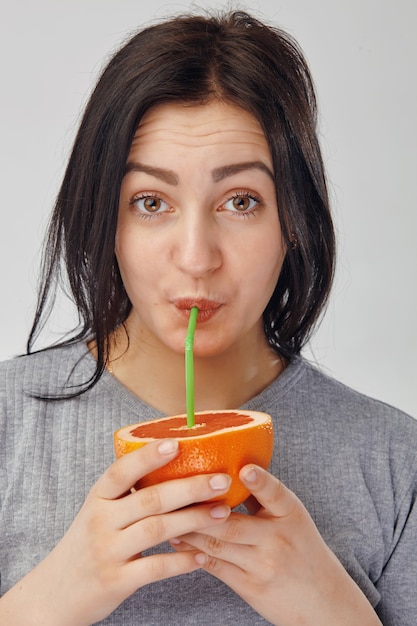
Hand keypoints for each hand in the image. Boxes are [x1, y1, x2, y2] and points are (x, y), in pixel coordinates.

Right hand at [0, 439, 231, 625]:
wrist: (54, 594)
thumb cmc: (87, 544)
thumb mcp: (97, 512)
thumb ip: (126, 493)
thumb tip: (172, 462)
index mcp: (97, 498)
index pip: (122, 471)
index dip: (148, 456)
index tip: (177, 443)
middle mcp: (100, 521)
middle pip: (150, 498)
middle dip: (190, 487)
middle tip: (222, 479)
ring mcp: (107, 551)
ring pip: (156, 529)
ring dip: (194, 519)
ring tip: (222, 512)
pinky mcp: (116, 581)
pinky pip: (155, 568)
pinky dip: (180, 561)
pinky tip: (202, 556)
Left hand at [170, 465, 381, 625]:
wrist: (325, 602)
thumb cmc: (303, 550)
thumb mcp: (292, 519)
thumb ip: (263, 496)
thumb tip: (228, 466)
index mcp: (291, 514)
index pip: (276, 493)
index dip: (260, 481)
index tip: (244, 468)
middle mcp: (277, 538)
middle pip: (231, 523)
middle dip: (197, 509)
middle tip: (171, 491)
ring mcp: (263, 565)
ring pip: (216, 544)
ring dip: (187, 529)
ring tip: (164, 515)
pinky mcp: (251, 587)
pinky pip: (216, 566)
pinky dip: (194, 553)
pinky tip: (178, 542)